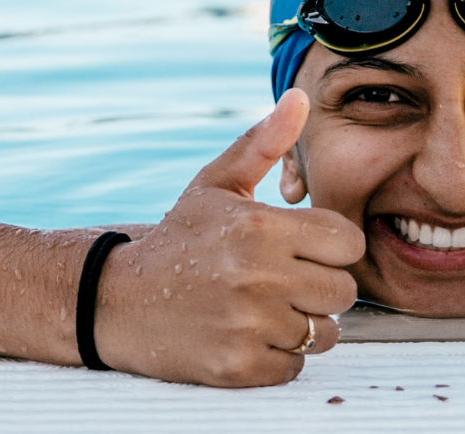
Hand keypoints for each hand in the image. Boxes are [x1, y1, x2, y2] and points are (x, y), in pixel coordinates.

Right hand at [94, 89, 363, 386]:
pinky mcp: (238, 366)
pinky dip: (279, 355)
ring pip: (324, 332)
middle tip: (286, 280)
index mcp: (260, 227)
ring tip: (268, 308)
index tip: (304, 248)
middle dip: (321, 286)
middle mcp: (258, 276)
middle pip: (343, 291)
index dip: (331, 246)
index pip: (348, 242)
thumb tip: (299, 99)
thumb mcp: (216, 185)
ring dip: (303, 324)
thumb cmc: (178, 240)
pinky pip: (295, 365)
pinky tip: (250, 334)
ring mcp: (248, 325)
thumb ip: (263, 144)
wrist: (116, 300)